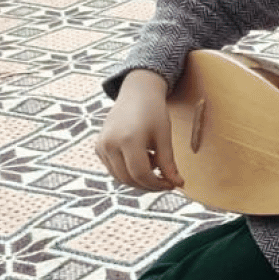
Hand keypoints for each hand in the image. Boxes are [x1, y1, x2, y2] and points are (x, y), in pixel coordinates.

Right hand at [96, 69, 184, 190]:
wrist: (136, 94)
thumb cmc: (153, 112)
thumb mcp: (164, 136)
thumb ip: (168, 162)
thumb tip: (178, 184)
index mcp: (128, 139)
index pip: (140, 173)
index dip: (157, 184)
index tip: (171, 185)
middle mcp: (109, 144)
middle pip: (128, 179)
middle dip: (149, 185)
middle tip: (166, 182)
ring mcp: (101, 146)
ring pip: (120, 177)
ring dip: (139, 179)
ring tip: (155, 164)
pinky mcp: (98, 148)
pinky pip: (114, 169)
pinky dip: (129, 171)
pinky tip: (143, 158)